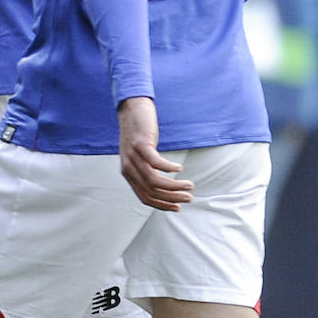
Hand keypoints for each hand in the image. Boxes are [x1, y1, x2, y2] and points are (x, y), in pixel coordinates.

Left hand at [118, 96, 193, 210]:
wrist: (131, 110)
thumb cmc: (139, 135)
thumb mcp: (140, 157)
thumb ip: (147, 171)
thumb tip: (165, 188)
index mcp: (129, 173)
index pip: (145, 198)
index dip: (163, 205)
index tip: (178, 208)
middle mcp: (128, 167)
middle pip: (151, 191)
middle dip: (173, 198)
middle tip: (188, 198)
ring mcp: (133, 156)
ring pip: (154, 180)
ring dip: (174, 186)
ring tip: (189, 185)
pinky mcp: (140, 144)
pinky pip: (155, 162)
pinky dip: (169, 167)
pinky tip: (179, 167)